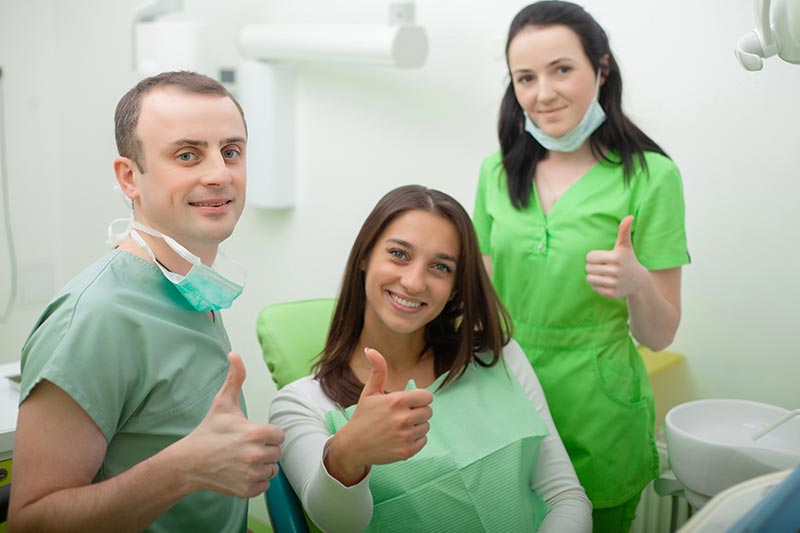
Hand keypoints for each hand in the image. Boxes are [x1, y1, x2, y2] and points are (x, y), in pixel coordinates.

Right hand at [178, 352, 284, 497]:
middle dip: (265, 449)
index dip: (267, 434)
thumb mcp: (222, 403)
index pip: (279, 435)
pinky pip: (264, 485)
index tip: (252, 434)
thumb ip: (235, 378)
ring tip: (243, 459)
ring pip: (272, 470)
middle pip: (276, 453)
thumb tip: (235, 354)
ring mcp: (251, 474)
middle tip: (245, 447)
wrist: (189, 463)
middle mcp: (256, 455)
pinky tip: (241, 472)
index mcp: (255, 434)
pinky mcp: (246, 490)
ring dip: (262, 465)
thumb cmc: (208, 432)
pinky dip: (255, 481)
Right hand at [325, 348, 432, 484]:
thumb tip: (370, 349)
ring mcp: (406, 436)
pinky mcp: (407, 451)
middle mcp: (403, 418)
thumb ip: (377, 370)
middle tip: (402, 415)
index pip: (427, 397)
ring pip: (426, 426)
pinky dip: (415, 439)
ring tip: (400, 427)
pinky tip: (400, 438)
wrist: (353, 446)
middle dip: (418, 412)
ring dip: (417, 426)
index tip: (409, 402)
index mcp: (397, 401)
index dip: (419, 399)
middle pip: (428, 412)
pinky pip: (424, 440)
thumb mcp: (369, 392)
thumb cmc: (363, 417)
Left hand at [585, 215, 648, 298]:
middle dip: (593, 267)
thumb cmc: (628, 259)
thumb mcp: (625, 246)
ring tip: (604, 275)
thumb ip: (624, 231)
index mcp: (615, 257)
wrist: (639, 281)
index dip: (594, 257)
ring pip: (589, 279)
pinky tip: (608, 283)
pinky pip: (595, 289)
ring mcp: (615, 283)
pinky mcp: (613, 294)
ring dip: (594, 277)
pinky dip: (598, 286)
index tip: (603, 258)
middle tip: (604, 267)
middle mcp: (616, 271)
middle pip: (588, 268)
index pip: (589, 257)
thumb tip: (629, 216)